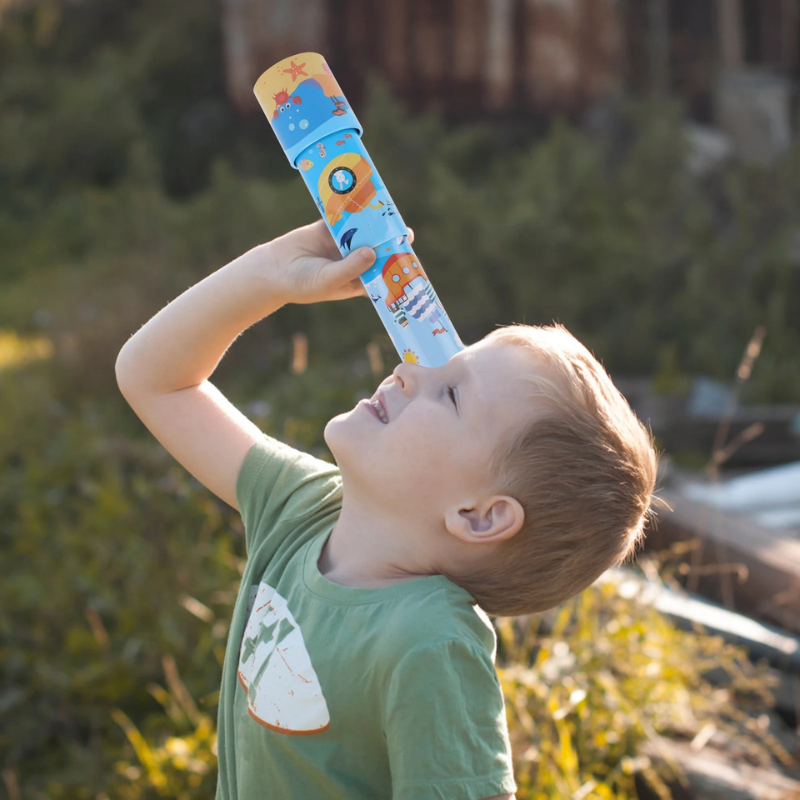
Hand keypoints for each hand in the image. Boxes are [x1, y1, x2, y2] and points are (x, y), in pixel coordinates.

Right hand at [264, 219, 414, 304]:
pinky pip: (344, 216)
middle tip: (406, 233)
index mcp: (357, 280)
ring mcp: (342, 243)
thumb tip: (373, 252)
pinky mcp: (329, 228)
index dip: (396, 268)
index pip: (382, 275)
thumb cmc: (303, 284)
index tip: (410, 262)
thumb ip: (351, 267)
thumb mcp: (329, 280)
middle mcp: (354, 261)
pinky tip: (365, 200)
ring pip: (363, 231)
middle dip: (390, 242)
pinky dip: (353, 209)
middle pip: (377, 249)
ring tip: (390, 214)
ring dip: (374, 223)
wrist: (273, 270)